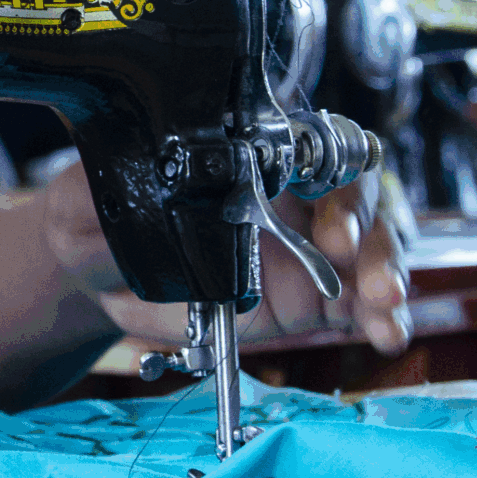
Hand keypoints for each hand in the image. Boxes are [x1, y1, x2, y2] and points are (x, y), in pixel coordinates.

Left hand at [38, 162, 412, 356]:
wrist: (105, 275)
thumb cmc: (104, 221)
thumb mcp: (89, 206)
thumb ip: (119, 206)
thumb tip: (146, 205)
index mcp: (244, 157)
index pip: (306, 143)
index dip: (321, 165)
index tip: (311, 198)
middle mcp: (289, 193)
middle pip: (353, 188)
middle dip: (362, 219)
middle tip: (347, 254)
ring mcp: (312, 245)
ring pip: (373, 240)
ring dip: (386, 267)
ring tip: (384, 304)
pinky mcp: (321, 296)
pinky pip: (365, 301)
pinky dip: (384, 316)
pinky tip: (387, 335)